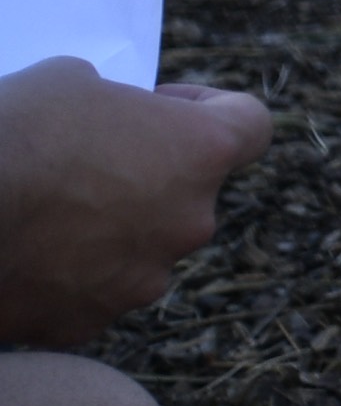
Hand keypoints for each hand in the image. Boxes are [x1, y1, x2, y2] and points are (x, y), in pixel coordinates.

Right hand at [0, 63, 270, 345]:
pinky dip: (65, 275)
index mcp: (199, 154)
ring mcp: (140, 281)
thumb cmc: (12, 133)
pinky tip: (19, 253)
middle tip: (83, 160)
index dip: (211, 107)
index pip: (251, 125)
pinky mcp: (86, 324)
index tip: (162, 106)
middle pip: (188, 193)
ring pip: (139, 247)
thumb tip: (105, 125)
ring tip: (40, 211)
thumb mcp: (69, 81)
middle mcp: (188, 223)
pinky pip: (90, 292)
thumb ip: (112, 103)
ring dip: (108, 229)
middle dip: (147, 174)